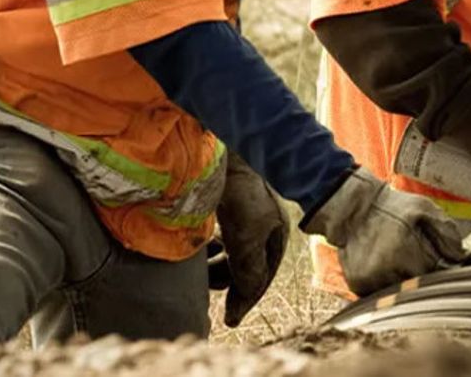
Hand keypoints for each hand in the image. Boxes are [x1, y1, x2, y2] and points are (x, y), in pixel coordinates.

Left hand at [208, 151, 289, 327]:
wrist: (218, 149)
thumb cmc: (239, 191)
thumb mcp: (248, 237)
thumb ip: (250, 270)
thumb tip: (246, 297)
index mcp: (276, 235)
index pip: (262, 278)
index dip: (246, 300)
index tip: (229, 320)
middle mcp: (261, 228)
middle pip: (243, 268)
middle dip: (225, 279)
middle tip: (205, 284)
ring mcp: (241, 218)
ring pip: (226, 256)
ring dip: (213, 265)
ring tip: (198, 262)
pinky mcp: (221, 208)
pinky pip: (213, 241)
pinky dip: (204, 248)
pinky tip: (195, 244)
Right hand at [302, 167, 465, 296]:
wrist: (352, 208)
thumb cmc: (391, 207)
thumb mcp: (423, 208)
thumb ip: (446, 232)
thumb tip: (464, 257)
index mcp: (403, 253)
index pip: (435, 276)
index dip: (440, 267)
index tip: (440, 259)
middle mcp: (384, 271)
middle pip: (418, 287)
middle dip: (423, 275)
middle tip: (417, 255)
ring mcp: (369, 281)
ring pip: (400, 293)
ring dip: (406, 281)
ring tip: (400, 258)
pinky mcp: (358, 286)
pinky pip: (382, 294)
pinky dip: (388, 284)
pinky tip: (387, 266)